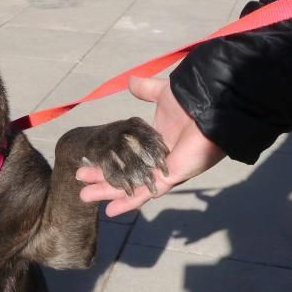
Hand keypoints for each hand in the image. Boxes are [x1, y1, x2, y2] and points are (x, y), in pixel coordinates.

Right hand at [77, 76, 226, 216]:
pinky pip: (147, 192)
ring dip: (109, 192)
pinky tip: (111, 210)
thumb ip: (147, 90)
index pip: (128, 157)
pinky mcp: (172, 176)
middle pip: (126, 174)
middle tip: (80, 183)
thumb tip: (130, 81)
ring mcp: (165, 171)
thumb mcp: (162, 93)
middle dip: (102, 180)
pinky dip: (130, 201)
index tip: (87, 162)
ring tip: (85, 196)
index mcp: (156, 144)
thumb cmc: (191, 100)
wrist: (211, 105)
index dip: (109, 161)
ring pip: (132, 186)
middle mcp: (159, 161)